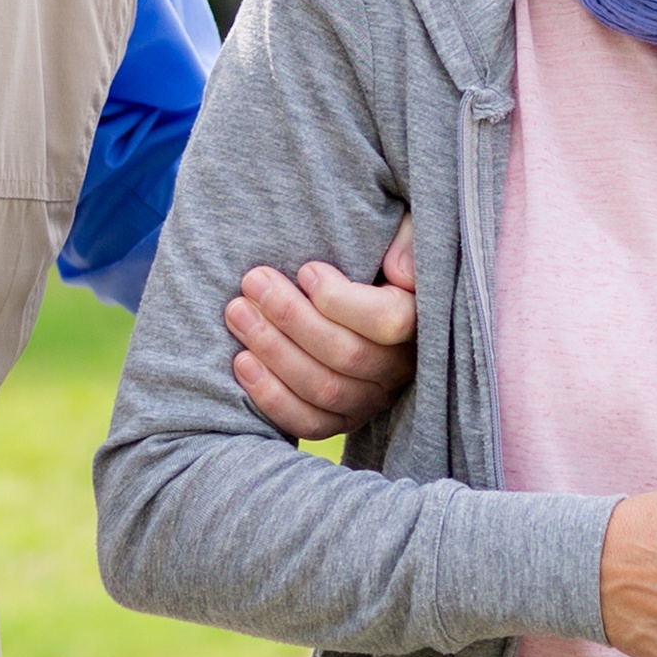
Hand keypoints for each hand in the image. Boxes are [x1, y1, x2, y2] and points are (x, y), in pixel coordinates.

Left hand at [231, 221, 419, 440]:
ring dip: (272, 350)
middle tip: (252, 282)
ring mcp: (371, 399)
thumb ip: (406, 241)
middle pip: (346, 355)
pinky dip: (271, 396)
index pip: (389, 322)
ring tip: (237, 312)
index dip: (340, 299)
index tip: (305, 270)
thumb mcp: (402, 234)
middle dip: (290, 316)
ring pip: (323, 388)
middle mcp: (400, 368)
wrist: (349, 299)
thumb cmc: (375, 259)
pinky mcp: (341, 420)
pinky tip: (242, 361)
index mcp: (420, 321)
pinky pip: (308, 422)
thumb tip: (397, 270)